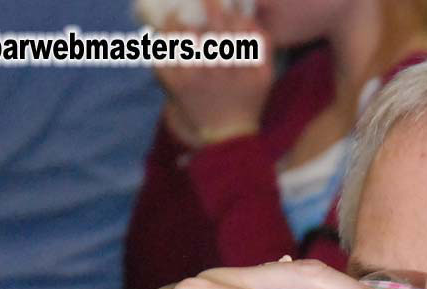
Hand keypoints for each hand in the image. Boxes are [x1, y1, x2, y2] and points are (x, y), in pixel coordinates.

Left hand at [155, 0, 274, 145]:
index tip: (225, 3)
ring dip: (179, 24)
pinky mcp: (178, 88)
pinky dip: (160, 45)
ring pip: (185, 42)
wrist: (227, 137)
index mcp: (243, 68)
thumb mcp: (265, 77)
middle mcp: (220, 72)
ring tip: (176, 16)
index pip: (237, 32)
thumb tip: (249, 17)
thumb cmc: (247, 100)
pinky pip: (164, 60)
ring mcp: (196, 80)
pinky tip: (162, 35)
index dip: (231, 14)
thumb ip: (264, 47)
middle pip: (212, 33)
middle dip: (210, 9)